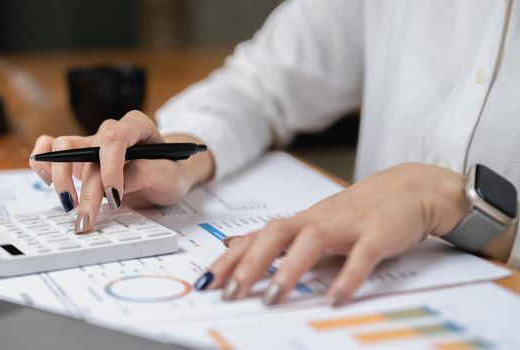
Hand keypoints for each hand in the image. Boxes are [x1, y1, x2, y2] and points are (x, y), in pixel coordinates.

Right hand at [29, 110, 213, 233]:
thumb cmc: (168, 172)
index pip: (115, 138)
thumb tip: (111, 186)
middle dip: (85, 189)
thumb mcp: (168, 177)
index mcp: (136, 125)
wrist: (164, 175)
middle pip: (85, 149)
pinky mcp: (77, 157)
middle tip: (87, 220)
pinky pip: (49, 150)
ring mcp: (91, 143)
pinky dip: (43, 165)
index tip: (113, 198)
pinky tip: (52, 186)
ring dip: (59, 178)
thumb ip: (144, 174)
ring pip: (61, 148)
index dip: (109, 168)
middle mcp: (109, 130)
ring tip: (70, 206)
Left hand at [196, 163, 468, 305]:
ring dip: (288, 270)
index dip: (229, 260)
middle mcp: (316, 221)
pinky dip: (347, 278)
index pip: (255, 239)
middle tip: (232, 294)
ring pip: (310, 241)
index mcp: (298, 222)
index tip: (207, 284)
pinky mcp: (377, 235)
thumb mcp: (309, 224)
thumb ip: (271, 239)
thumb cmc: (356, 212)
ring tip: (272, 298)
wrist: (409, 189)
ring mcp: (346, 226)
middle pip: (274, 235)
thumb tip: (230, 245)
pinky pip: (361, 256)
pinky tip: (334, 300)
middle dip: (250, 264)